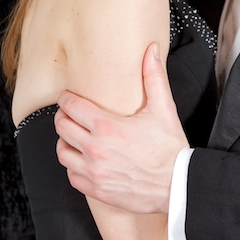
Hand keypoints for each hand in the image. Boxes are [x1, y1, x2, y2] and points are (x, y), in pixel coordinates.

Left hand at [55, 42, 188, 213]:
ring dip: (66, 142)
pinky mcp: (96, 189)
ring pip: (62, 152)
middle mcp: (95, 149)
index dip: (66, 98)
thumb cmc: (170, 149)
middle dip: (64, 117)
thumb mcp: (163, 109)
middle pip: (61, 127)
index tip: (67, 97)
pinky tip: (84, 160)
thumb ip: (153, 76)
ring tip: (75, 138)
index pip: (70, 106)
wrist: (178, 185)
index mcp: (107, 126)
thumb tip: (151, 50)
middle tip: (71, 115)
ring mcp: (94, 171)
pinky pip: (71, 175)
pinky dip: (74, 167)